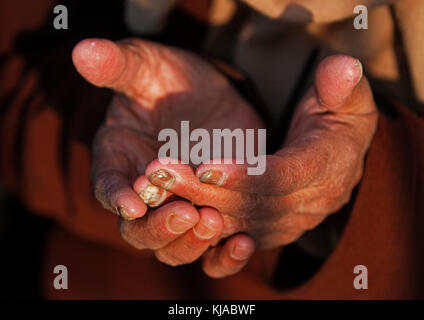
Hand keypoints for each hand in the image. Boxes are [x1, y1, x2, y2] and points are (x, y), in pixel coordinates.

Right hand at [72, 38, 261, 268]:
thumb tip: (84, 50)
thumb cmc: (170, 79)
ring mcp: (180, 207)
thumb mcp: (148, 67)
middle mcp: (144, 195)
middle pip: (139, 232)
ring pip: (173, 248)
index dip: (117, 197)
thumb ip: (119, 65)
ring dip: (190, 243)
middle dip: (159, 228)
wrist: (210, 93)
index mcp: (119, 162)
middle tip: (186, 212)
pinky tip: (243, 242)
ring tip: (214, 222)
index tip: (133, 202)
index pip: (108, 187)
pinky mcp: (213, 212)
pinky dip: (224, 256)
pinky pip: (212, 250)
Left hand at [143, 55, 377, 275]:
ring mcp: (289, 223)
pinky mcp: (271, 231)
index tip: (205, 166)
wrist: (340, 154)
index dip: (246, 175)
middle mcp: (309, 204)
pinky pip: (237, 241)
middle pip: (252, 204)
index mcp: (328, 169)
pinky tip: (172, 216)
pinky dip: (206, 234)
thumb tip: (343, 68)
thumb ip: (342, 86)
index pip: (283, 177)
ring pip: (239, 223)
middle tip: (162, 172)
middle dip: (206, 192)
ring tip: (156, 187)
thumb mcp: (348, 97)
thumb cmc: (339, 118)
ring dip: (196, 208)